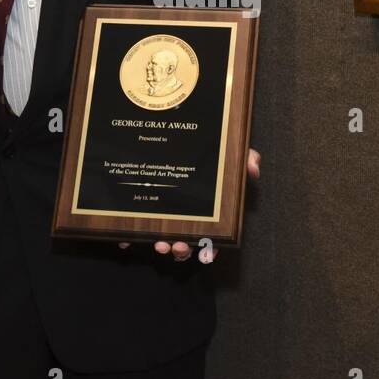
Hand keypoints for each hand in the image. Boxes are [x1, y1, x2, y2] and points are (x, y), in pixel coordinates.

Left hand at [120, 149, 261, 263]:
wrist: (169, 127)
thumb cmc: (206, 150)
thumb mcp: (227, 152)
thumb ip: (244, 158)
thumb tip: (253, 168)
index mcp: (205, 208)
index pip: (211, 235)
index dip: (210, 248)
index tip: (206, 252)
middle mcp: (183, 214)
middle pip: (185, 242)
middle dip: (182, 250)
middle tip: (178, 247)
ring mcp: (160, 212)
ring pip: (161, 238)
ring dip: (160, 246)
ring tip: (158, 243)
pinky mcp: (139, 208)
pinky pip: (132, 227)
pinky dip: (128, 237)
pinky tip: (124, 240)